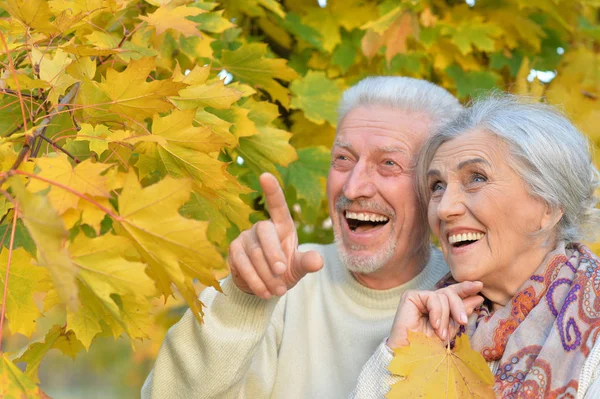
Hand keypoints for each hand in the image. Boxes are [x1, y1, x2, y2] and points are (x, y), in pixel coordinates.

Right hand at [228, 173, 323, 298]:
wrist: (264, 287)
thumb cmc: (285, 270)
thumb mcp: (299, 267)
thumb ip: (308, 262)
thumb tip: (318, 261)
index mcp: (282, 225)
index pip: (277, 205)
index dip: (272, 191)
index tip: (265, 175)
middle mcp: (262, 227)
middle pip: (265, 232)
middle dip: (274, 254)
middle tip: (283, 272)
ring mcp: (245, 237)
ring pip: (254, 253)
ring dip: (267, 274)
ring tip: (279, 290)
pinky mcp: (234, 251)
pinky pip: (242, 263)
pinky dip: (255, 279)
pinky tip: (264, 292)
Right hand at [387, 281, 483, 347]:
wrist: (412, 356)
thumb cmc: (428, 347)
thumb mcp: (450, 329)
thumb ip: (461, 313)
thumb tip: (477, 297)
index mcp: (438, 307)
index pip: (453, 293)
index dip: (465, 289)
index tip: (479, 286)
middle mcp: (428, 300)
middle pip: (450, 292)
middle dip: (459, 306)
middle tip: (464, 321)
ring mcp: (419, 298)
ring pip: (443, 296)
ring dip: (445, 317)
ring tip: (441, 333)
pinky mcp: (410, 297)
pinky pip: (432, 298)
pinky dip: (437, 312)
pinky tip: (434, 324)